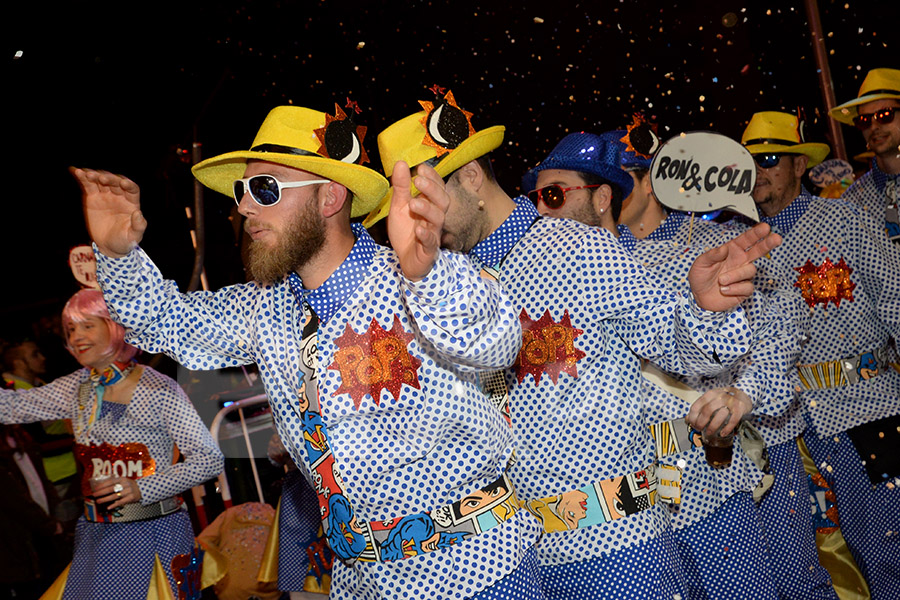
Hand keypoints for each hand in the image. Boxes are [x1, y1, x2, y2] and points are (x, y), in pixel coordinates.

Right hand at [71, 167, 146, 257]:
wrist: (108, 246)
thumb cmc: (125, 241)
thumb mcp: (133, 236)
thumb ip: (138, 226)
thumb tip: (138, 213)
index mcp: (131, 202)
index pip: (132, 189)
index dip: (128, 184)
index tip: (123, 183)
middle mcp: (119, 195)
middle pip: (115, 182)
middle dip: (109, 178)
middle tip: (100, 178)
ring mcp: (105, 194)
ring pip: (100, 180)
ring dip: (94, 175)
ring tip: (86, 174)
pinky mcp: (92, 196)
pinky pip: (88, 185)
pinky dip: (82, 177)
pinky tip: (75, 171)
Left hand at [92, 476, 141, 509]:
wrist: (142, 489)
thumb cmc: (129, 486)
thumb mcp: (124, 481)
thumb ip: (115, 481)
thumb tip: (101, 484)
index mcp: (122, 479)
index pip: (111, 481)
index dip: (103, 485)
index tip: (95, 488)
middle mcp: (125, 484)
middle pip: (111, 488)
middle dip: (101, 492)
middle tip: (94, 495)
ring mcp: (128, 491)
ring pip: (115, 496)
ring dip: (105, 499)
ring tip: (98, 501)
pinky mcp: (131, 497)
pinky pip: (121, 502)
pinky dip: (114, 505)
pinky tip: (109, 507)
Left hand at [387, 161, 449, 280]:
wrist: (405, 259)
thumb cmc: (406, 231)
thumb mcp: (399, 206)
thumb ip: (401, 186)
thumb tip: (401, 163)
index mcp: (430, 204)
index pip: (437, 187)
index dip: (432, 177)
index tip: (421, 168)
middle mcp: (434, 217)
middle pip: (442, 201)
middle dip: (432, 189)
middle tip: (418, 180)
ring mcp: (433, 233)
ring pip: (438, 219)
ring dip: (427, 209)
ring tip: (414, 203)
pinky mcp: (428, 250)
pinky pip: (431, 242)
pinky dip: (425, 236)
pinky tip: (418, 230)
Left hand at [686, 387, 751, 436]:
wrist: (744, 394)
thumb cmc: (725, 399)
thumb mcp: (711, 400)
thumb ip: (700, 408)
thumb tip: (687, 419)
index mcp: (710, 394)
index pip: (697, 406)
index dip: (692, 417)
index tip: (692, 424)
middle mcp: (719, 396)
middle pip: (707, 411)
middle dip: (701, 422)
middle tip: (699, 429)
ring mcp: (730, 402)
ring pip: (719, 415)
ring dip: (712, 426)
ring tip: (709, 433)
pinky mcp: (739, 408)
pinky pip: (732, 420)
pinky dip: (726, 428)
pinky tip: (722, 433)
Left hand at [688, 222, 781, 311]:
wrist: (699, 298)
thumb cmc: (700, 277)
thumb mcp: (701, 263)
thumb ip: (712, 255)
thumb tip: (724, 248)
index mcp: (731, 251)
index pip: (746, 240)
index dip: (756, 233)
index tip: (765, 227)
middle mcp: (740, 261)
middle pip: (759, 250)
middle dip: (768, 244)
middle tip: (777, 238)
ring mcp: (743, 275)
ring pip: (750, 270)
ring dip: (735, 275)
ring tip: (721, 281)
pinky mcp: (744, 289)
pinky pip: (747, 287)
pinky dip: (735, 288)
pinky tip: (724, 290)